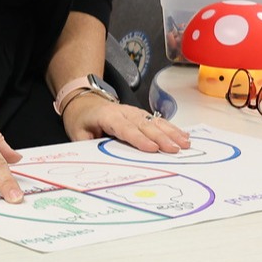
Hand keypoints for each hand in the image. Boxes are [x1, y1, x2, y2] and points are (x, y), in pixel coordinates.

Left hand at [60, 92, 192, 153]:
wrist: (85, 101)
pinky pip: (158, 121)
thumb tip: (97, 159)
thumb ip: (86, 144)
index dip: (139, 139)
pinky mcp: (141, 115)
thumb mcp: (76, 132)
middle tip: (175, 149)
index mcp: (108, 117)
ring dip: (171, 133)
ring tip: (185, 143)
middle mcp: (124, 112)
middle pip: (145, 125)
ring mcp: (135, 112)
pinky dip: (172, 128)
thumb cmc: (82, 119)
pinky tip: (183, 135)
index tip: (152, 149)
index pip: (125, 129)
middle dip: (161, 138)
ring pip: (155, 122)